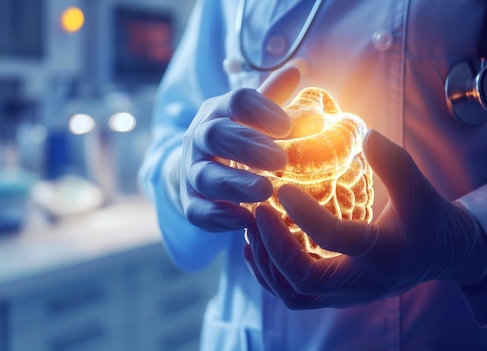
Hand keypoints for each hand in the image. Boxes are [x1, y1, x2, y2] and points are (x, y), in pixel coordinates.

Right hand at [181, 66, 299, 230]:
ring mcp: (192, 171)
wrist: (202, 167)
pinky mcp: (191, 203)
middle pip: (216, 135)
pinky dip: (220, 217)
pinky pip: (198, 211)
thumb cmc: (240, 137)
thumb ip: (274, 100)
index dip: (262, 111)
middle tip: (280, 159)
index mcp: (221, 111)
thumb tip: (295, 69)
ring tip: (266, 191)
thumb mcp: (256, 117)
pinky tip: (246, 221)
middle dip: (247, 146)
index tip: (288, 126)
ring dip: (235, 184)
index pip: (237, 101)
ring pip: (205, 176)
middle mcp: (200, 138)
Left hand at [244, 130, 486, 308]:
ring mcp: (347, 295)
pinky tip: (256, 245)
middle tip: (256, 211)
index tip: (282, 187)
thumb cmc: (429, 219)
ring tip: (253, 226)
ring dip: (267, 263)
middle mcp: (362, 282)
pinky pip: (294, 296)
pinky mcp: (335, 296)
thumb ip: (396, 164)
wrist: (442, 256)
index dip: (305, 214)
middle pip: (305, 279)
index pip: (337, 239)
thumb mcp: (419, 190)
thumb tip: (366, 135)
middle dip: (274, 246)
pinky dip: (270, 274)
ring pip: (294, 295)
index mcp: (385, 253)